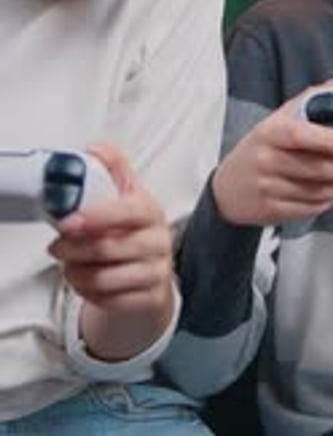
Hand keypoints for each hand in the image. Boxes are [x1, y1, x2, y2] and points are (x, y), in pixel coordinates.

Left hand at [49, 143, 174, 359]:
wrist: (151, 269)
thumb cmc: (133, 229)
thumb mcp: (126, 194)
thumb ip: (112, 168)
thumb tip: (95, 148)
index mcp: (150, 210)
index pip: (128, 211)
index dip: (96, 217)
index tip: (68, 221)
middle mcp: (159, 241)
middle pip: (110, 248)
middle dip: (75, 249)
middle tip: (56, 246)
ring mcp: (158, 271)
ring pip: (107, 278)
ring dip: (77, 273)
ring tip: (67, 264)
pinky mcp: (153, 298)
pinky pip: (112, 300)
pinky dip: (88, 292)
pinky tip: (82, 281)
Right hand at [213, 83, 332, 225]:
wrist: (227, 189)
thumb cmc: (256, 151)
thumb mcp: (274, 122)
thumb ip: (306, 102)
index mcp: (268, 133)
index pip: (300, 135)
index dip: (329, 139)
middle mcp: (266, 160)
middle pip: (318, 168)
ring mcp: (269, 187)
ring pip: (320, 190)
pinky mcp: (273, 210)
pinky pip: (313, 207)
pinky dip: (327, 199)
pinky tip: (326, 189)